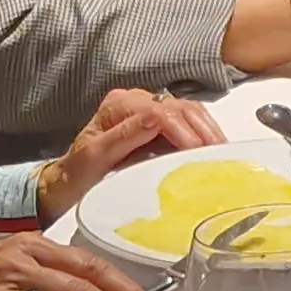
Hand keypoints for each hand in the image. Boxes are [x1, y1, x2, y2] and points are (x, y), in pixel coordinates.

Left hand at [40, 89, 222, 215]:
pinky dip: (203, 134)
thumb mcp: (95, 157)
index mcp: (119, 105)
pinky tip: (213, 150)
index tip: (197, 151)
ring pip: (188, 112)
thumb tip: (156, 119)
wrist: (68, 186)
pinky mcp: (158, 129)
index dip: (181, 129)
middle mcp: (136, 103)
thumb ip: (124, 135)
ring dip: (207, 130)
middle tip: (219, 152)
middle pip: (179, 107)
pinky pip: (187, 124)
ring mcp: (148, 114)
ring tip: (222, 151)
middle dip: (201, 129)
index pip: (159, 110)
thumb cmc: (77, 175)